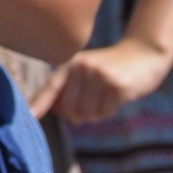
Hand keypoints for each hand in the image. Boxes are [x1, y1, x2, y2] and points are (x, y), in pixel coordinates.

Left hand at [31, 38, 172, 122]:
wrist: (142, 55)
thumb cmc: (109, 67)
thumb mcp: (85, 71)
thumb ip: (69, 89)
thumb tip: (56, 110)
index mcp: (70, 64)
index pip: (51, 87)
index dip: (39, 103)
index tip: (30, 116)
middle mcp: (82, 68)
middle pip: (70, 108)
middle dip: (78, 115)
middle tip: (90, 109)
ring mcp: (100, 76)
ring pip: (89, 113)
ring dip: (96, 114)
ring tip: (105, 99)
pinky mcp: (117, 86)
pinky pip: (106, 112)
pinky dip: (109, 111)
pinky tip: (116, 97)